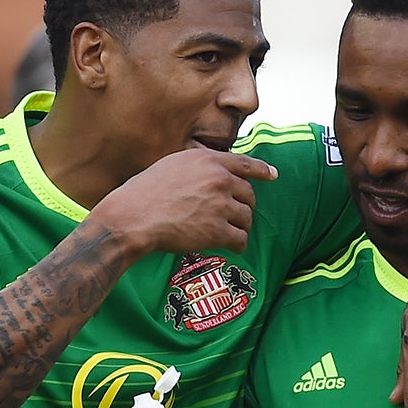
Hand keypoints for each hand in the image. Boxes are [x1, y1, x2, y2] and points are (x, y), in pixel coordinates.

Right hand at [89, 148, 275, 260]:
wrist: (133, 216)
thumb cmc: (145, 192)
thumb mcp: (173, 165)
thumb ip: (199, 167)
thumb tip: (217, 174)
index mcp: (207, 160)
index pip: (245, 164)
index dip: (262, 170)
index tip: (273, 175)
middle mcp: (218, 180)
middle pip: (249, 195)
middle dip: (243, 206)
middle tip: (230, 216)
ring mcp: (220, 205)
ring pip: (247, 218)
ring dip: (239, 227)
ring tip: (223, 232)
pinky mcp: (217, 230)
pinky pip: (241, 239)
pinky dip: (237, 245)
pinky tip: (229, 247)